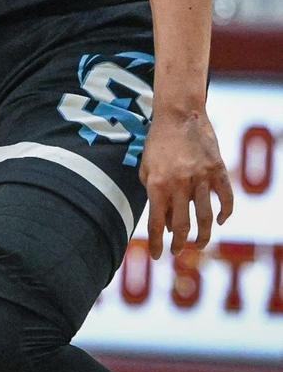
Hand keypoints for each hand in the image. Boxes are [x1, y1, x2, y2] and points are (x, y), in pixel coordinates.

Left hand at [140, 111, 233, 258]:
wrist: (179, 114)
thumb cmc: (158, 141)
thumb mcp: (146, 166)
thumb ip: (152, 192)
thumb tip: (164, 219)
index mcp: (157, 184)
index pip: (155, 223)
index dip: (156, 243)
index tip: (157, 256)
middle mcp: (178, 184)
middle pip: (181, 225)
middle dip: (179, 244)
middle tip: (178, 251)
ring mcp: (200, 178)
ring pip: (205, 218)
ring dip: (203, 236)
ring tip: (200, 244)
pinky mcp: (218, 171)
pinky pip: (226, 199)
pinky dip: (225, 213)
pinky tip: (221, 221)